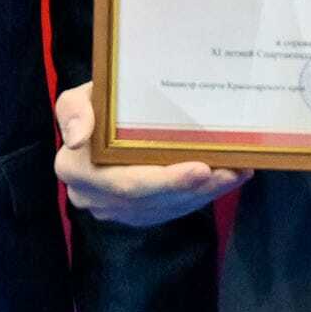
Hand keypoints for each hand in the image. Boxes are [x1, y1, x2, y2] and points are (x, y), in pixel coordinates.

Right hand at [52, 83, 245, 225]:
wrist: (97, 124)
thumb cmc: (94, 105)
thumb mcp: (78, 97)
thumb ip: (74, 111)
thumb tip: (77, 138)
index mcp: (75, 169)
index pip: (125, 182)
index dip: (165, 180)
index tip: (201, 168)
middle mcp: (92, 197)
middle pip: (151, 201)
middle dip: (194, 188)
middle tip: (231, 172)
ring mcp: (114, 210)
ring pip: (165, 208)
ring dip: (205, 194)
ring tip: (237, 172)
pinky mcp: (133, 214)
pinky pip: (170, 210)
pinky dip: (200, 196)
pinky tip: (225, 179)